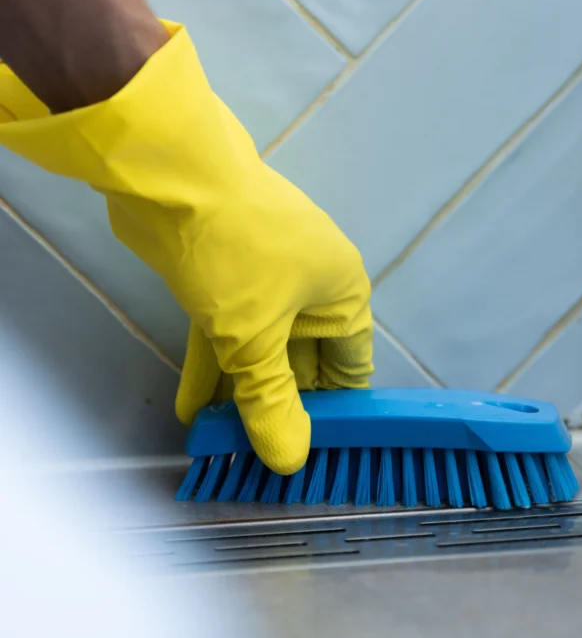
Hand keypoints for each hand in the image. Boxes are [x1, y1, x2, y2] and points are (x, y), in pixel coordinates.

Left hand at [0, 25, 372, 473]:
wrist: (174, 175)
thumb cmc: (236, 251)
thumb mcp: (255, 339)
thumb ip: (271, 403)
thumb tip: (291, 463)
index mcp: (341, 294)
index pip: (351, 368)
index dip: (334, 414)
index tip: (313, 457)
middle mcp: (311, 286)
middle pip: (302, 363)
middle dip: (279, 409)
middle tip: (259, 460)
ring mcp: (264, 278)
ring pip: (258, 349)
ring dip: (238, 393)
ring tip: (220, 444)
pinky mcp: (222, 276)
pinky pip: (224, 333)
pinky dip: (210, 368)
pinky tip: (192, 410)